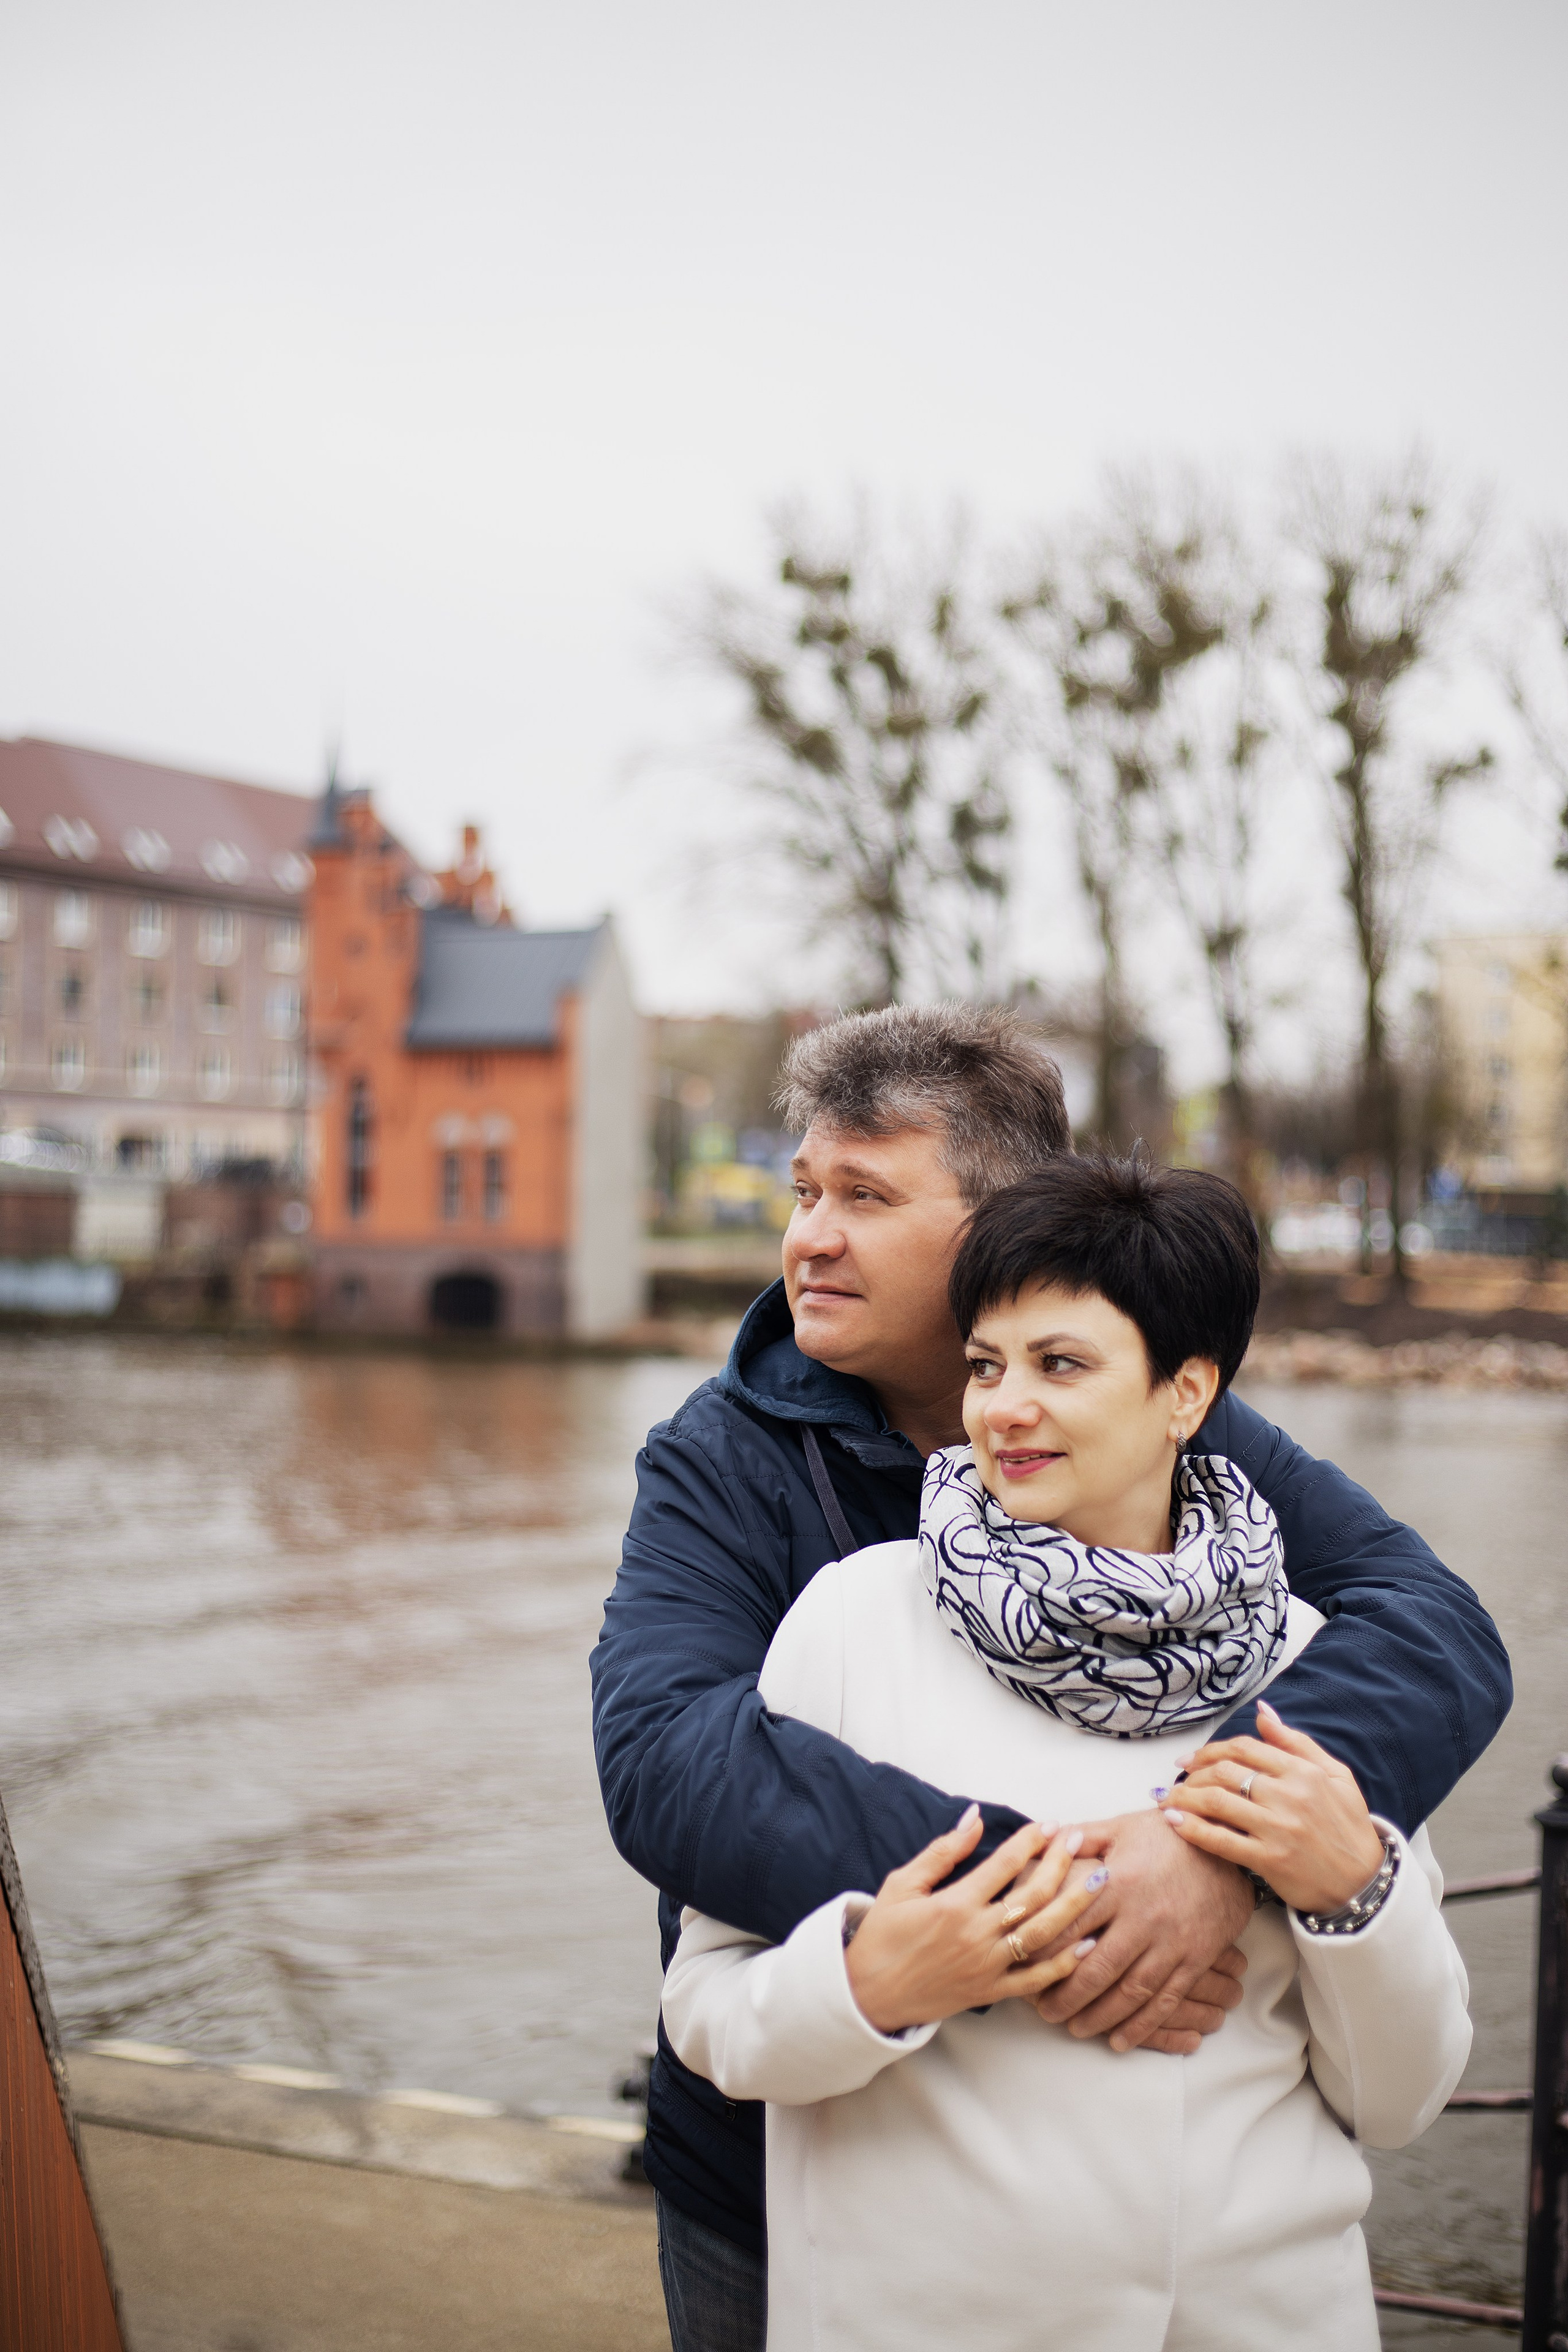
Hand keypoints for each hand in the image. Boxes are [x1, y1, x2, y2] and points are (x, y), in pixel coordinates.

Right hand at [845, 1807, 1104, 2035]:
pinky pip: (1035, 1981)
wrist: (868, 1993)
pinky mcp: (991, 1992)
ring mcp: (987, 1966)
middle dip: (1060, 1864)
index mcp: (954, 1904)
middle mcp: (977, 1935)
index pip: (1004, 1865)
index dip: (1031, 1842)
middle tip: (1079, 1840)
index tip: (1049, 1825)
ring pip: (1043, 1934)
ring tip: (1099, 1882)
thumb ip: (942, 1851)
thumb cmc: (883, 1935)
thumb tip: (975, 1817)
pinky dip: (1063, 1965)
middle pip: (1033, 1895)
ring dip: (1074, 1905)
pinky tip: (1087, 1945)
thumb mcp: (903, 1884)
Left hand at [1032, 1807, 1253, 2053]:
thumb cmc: (1169, 1836)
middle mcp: (1143, 1917)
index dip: (1045, 1950)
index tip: (1025, 1968)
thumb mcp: (1122, 1827)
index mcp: (1118, 1883)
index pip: (1072, 1924)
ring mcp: (1171, 1942)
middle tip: (1046, 2013)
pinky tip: (1121, 2040)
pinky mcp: (1195, 1959)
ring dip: (1101, 2017)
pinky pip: (1166, 2000)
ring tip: (1077, 2030)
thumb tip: (1042, 1840)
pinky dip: (1142, 2025)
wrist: (1228, 1849)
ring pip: (1130, 1991)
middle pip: (1098, 1968)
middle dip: (1068, 1997)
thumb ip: (1081, 1837)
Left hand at [1158, 1699, 1384, 1914]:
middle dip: (1193, 1773)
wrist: (1364, 1883)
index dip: (1210, 1750)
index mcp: (1303, 1772)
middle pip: (1225, 1772)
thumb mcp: (1335, 1776)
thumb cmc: (1347, 1826)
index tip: (1192, 1760)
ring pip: (1217, 1803)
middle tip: (1178, 1780)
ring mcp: (1278, 1828)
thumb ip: (1296, 1742)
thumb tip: (1262, 1713)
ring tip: (1167, 1799)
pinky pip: (1221, 1840)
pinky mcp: (1269, 1860)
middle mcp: (1289, 1796)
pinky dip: (1192, 1829)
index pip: (1244, 1748)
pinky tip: (1174, 1822)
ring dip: (1185, 1798)